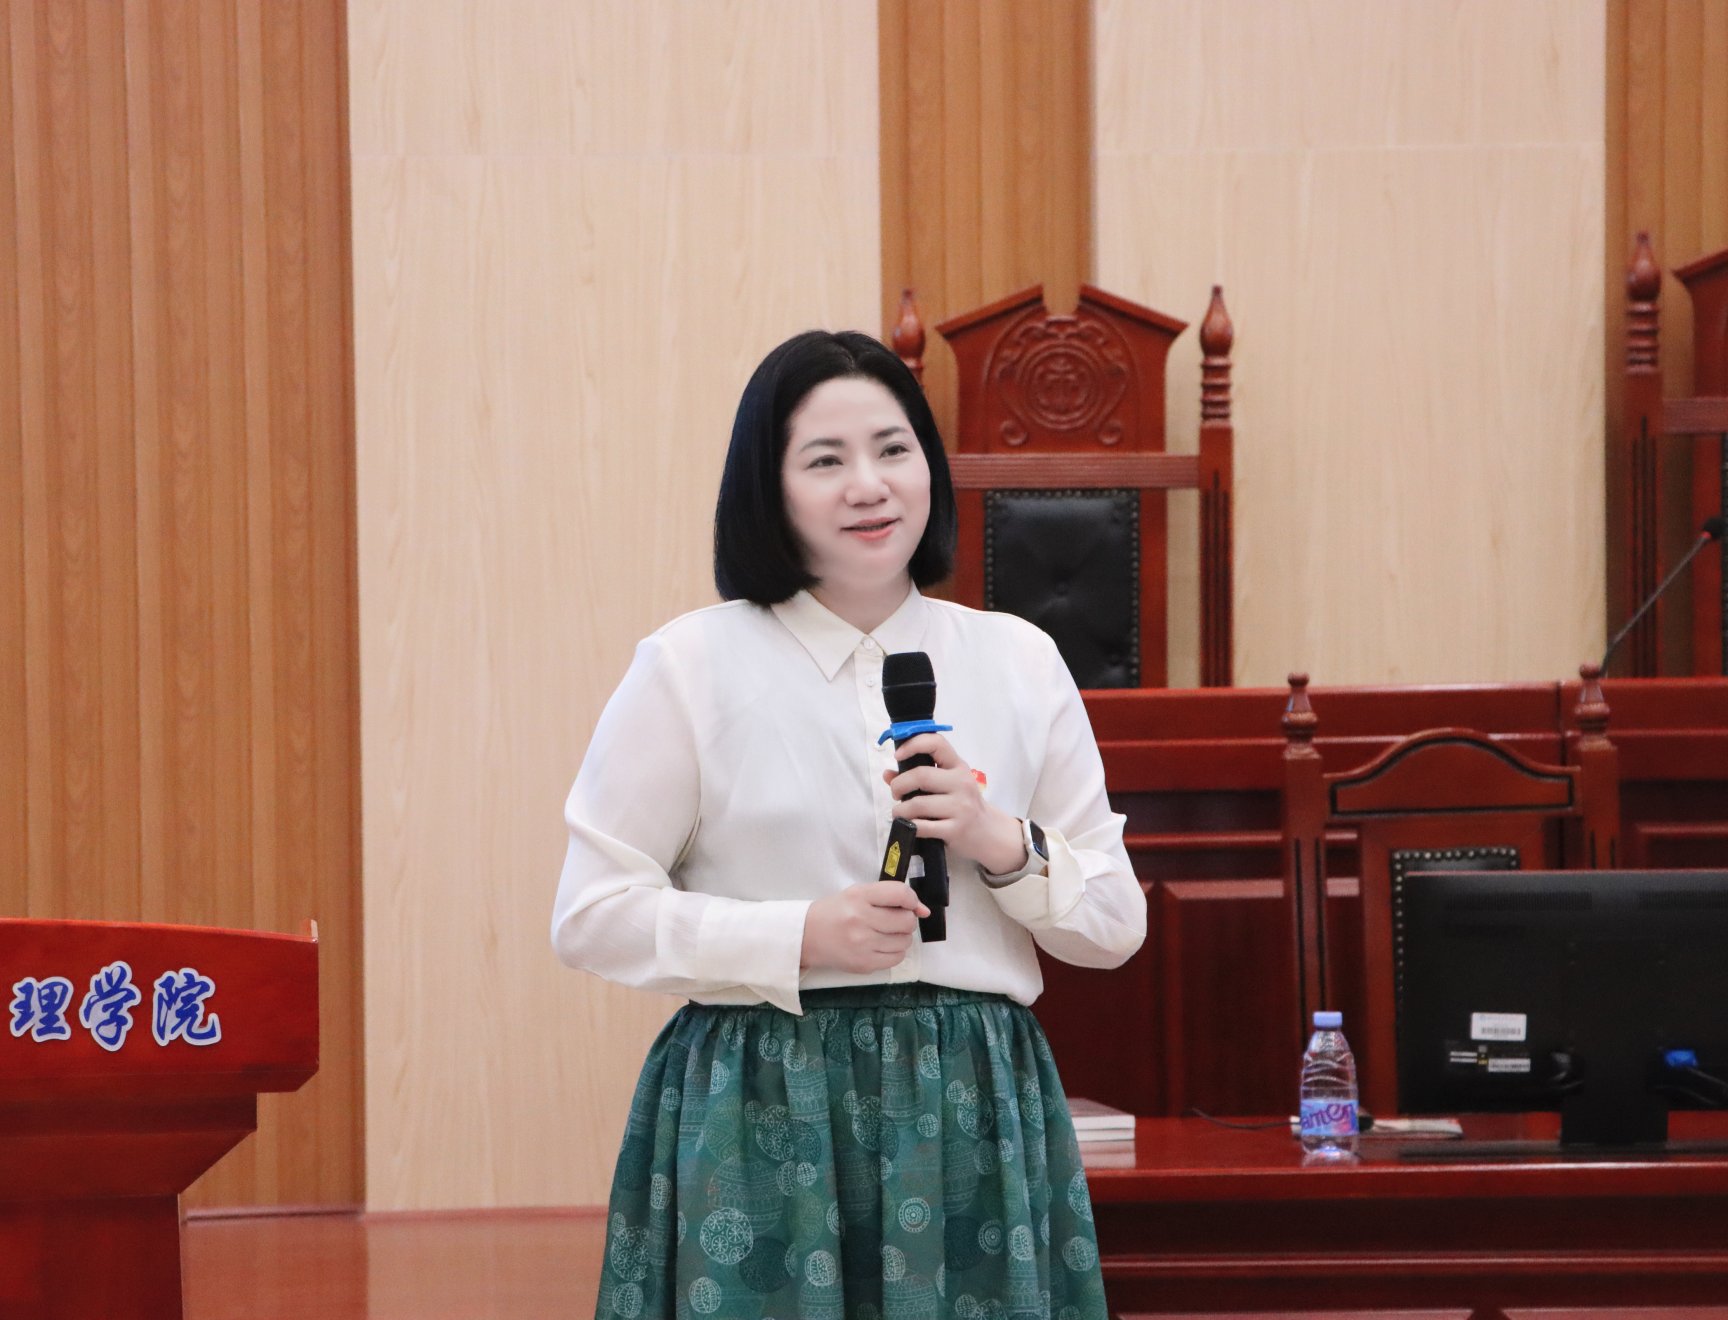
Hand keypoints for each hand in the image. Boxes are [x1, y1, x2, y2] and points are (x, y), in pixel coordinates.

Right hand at [801, 881, 930, 971]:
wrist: (807, 936)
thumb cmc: (835, 912)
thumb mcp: (858, 894)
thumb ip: (890, 897)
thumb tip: (924, 911)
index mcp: (858, 897)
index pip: (900, 894)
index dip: (912, 900)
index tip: (909, 904)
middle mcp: (861, 920)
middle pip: (906, 921)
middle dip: (906, 920)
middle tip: (894, 920)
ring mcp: (862, 945)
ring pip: (905, 941)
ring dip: (901, 936)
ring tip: (885, 933)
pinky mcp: (864, 965)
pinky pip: (897, 958)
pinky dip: (895, 951)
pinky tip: (881, 945)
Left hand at [882, 733, 1027, 874]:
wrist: (989, 832)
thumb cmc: (964, 805)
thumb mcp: (948, 785)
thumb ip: (919, 777)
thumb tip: (887, 774)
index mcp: (958, 767)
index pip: (936, 743)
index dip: (913, 744)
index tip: (898, 755)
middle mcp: (961, 783)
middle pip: (921, 776)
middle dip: (899, 785)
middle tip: (896, 793)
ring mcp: (960, 808)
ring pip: (917, 804)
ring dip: (900, 810)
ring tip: (900, 813)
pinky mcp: (956, 830)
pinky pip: (922, 827)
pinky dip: (909, 826)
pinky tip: (910, 825)